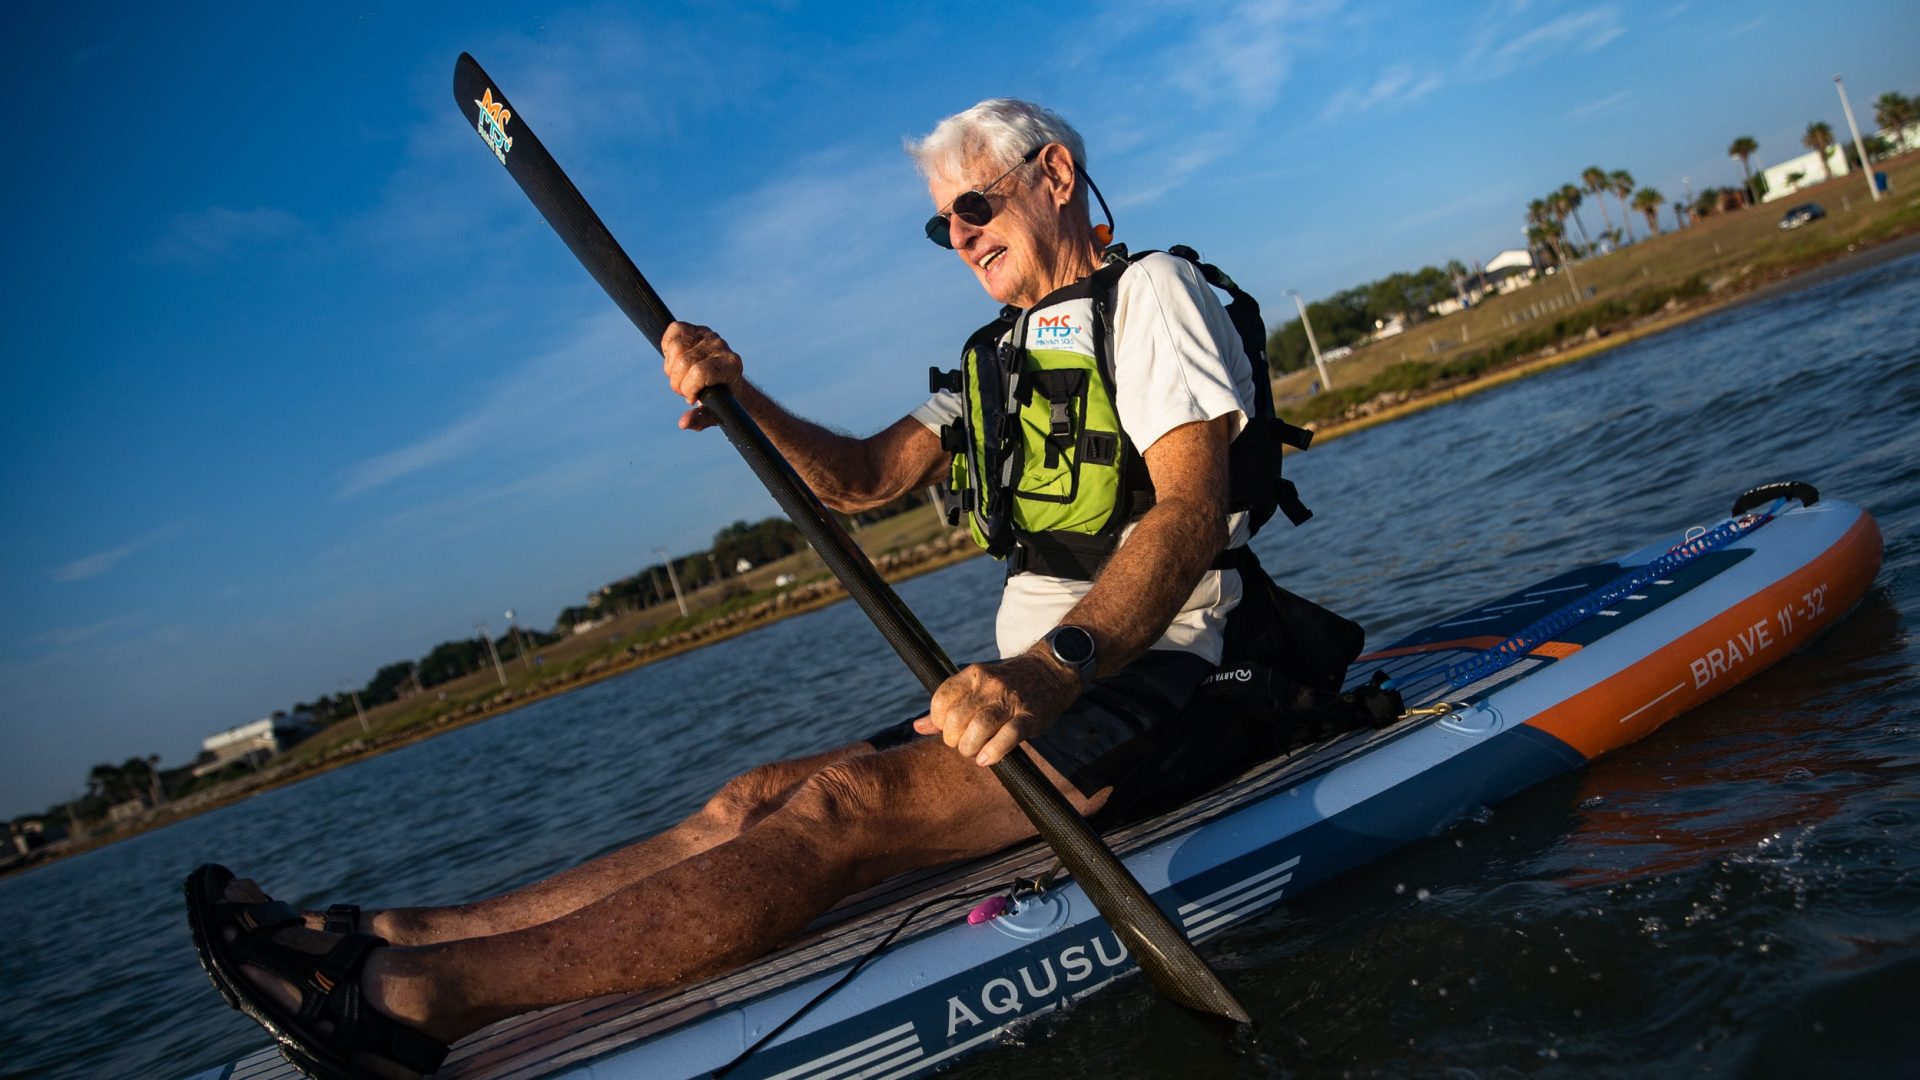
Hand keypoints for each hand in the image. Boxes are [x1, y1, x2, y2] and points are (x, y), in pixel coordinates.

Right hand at [662, 322, 744, 430]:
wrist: (726, 382)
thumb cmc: (721, 400)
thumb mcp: (713, 414)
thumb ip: (700, 419)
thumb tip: (683, 423)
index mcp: (731, 366)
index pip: (700, 372)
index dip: (689, 388)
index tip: (692, 398)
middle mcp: (721, 346)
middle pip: (684, 361)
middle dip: (677, 382)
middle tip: (683, 390)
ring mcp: (709, 335)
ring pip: (676, 346)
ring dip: (671, 367)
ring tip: (679, 377)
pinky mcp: (696, 329)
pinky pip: (674, 330)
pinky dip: (668, 347)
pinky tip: (675, 360)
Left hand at [915, 653, 1082, 766]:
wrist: (1051, 671)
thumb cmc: (1008, 684)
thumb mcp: (977, 687)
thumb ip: (948, 706)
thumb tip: (917, 726)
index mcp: (973, 675)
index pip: (941, 700)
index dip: (939, 721)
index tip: (947, 730)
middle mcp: (990, 685)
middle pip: (957, 718)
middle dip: (953, 739)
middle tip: (962, 744)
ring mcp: (1010, 700)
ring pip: (979, 727)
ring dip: (969, 747)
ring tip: (973, 753)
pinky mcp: (1030, 716)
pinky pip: (1008, 736)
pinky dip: (993, 752)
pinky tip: (986, 759)